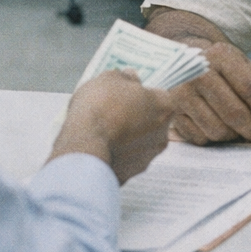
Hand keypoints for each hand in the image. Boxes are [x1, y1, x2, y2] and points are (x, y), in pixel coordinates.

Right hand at [51, 70, 175, 184]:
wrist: (85, 146)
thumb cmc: (100, 106)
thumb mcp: (109, 78)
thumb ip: (125, 77)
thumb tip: (131, 78)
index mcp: (165, 107)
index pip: (160, 96)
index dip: (142, 93)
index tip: (126, 93)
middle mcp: (163, 134)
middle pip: (152, 120)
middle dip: (136, 116)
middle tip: (113, 110)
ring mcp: (148, 157)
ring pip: (139, 142)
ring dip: (126, 136)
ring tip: (102, 129)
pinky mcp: (131, 174)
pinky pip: (125, 159)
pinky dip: (115, 153)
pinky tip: (99, 145)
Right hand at [170, 41, 250, 144]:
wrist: (182, 61)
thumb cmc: (218, 66)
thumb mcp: (240, 64)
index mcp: (219, 56)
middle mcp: (197, 72)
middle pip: (235, 114)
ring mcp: (180, 93)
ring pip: (218, 130)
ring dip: (233, 136)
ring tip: (237, 128)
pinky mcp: (170, 112)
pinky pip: (200, 138)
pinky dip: (213, 138)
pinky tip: (215, 125)